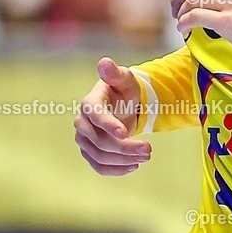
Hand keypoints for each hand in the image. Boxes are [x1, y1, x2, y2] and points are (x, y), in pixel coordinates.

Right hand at [74, 57, 150, 175]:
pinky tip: (134, 166)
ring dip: (124, 160)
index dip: (109, 124)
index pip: (96, 116)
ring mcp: (84, 140)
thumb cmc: (123, 89)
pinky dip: (116, 170)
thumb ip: (115, 73)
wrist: (121, 104)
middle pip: (100, 141)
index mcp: (90, 104)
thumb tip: (104, 62)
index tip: (125, 132)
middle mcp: (82, 123)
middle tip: (149, 150)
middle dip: (125, 147)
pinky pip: (99, 166)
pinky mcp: (90, 152)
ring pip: (100, 156)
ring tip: (146, 156)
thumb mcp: (124, 79)